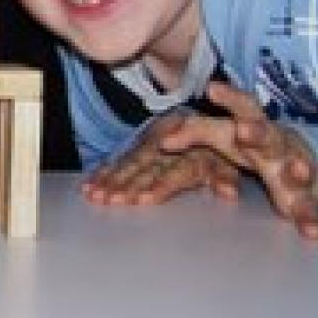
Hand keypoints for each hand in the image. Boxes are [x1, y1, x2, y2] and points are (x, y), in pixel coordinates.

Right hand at [82, 112, 240, 205]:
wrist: (201, 117)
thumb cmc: (216, 150)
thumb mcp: (228, 162)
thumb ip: (226, 177)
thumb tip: (229, 193)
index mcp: (192, 154)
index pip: (176, 171)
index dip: (160, 184)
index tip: (144, 198)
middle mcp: (168, 149)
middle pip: (146, 167)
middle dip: (126, 184)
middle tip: (109, 199)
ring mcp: (150, 147)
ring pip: (128, 163)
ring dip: (110, 180)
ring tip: (94, 196)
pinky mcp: (137, 147)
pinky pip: (118, 160)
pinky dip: (102, 173)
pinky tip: (88, 186)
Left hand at [160, 81, 317, 239]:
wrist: (299, 164)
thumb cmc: (250, 146)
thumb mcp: (223, 135)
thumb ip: (195, 133)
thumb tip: (163, 141)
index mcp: (252, 125)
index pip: (241, 105)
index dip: (227, 98)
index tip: (211, 89)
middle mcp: (276, 143)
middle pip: (267, 134)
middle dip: (255, 132)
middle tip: (243, 132)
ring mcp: (296, 167)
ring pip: (297, 166)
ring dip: (296, 170)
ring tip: (297, 172)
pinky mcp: (310, 195)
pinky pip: (311, 206)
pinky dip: (311, 217)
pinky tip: (312, 231)